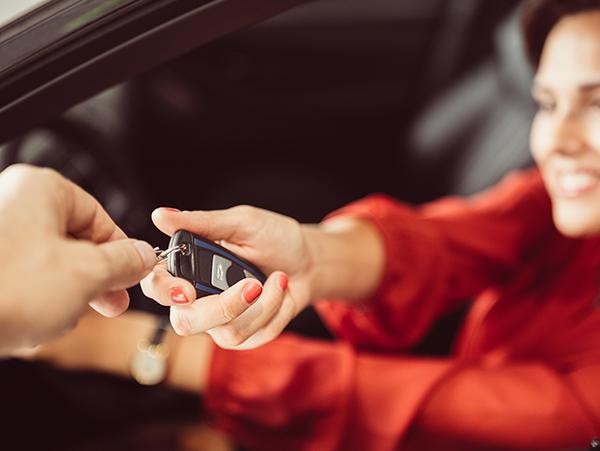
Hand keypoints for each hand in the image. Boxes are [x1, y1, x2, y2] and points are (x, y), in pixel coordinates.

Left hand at [0, 164, 156, 352]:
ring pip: (49, 266)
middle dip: (92, 280)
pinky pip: (21, 281)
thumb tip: (142, 256)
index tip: (133, 275)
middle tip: (109, 302)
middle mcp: (11, 204)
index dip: (122, 251)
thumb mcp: (87, 274)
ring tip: (57, 317)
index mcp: (40, 190)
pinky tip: (31, 323)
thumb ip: (125, 261)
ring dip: (63, 297)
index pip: (99, 216)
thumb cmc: (4, 289)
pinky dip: (33, 303)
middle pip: (74, 242)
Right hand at [141, 206, 314, 349]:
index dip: (164, 291)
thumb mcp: (240, 222)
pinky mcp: (246, 336)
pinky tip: (280, 290)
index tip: (188, 289)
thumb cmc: (273, 237)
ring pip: (227, 332)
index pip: (157, 286)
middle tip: (252, 285)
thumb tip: (161, 215)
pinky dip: (275, 309)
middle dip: (222, 307)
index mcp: (189, 267)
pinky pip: (255, 335)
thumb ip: (201, 223)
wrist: (308, 261)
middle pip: (186, 322)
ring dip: (262, 303)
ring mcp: (221, 321)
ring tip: (277, 277)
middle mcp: (198, 298)